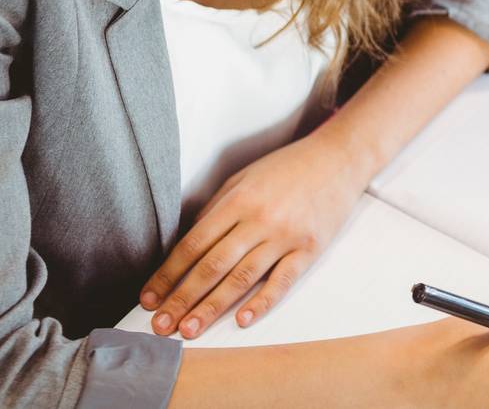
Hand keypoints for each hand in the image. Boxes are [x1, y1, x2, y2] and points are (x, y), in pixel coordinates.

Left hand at [141, 130, 367, 337]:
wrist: (338, 159)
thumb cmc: (287, 168)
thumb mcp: (244, 178)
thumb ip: (216, 209)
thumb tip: (189, 245)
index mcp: (239, 200)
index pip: (193, 244)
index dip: (168, 273)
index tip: (149, 297)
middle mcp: (260, 219)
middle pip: (213, 265)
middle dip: (182, 297)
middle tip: (161, 325)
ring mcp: (286, 236)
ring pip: (242, 278)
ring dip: (212, 307)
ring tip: (190, 329)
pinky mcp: (310, 248)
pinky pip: (282, 280)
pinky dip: (262, 302)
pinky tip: (242, 320)